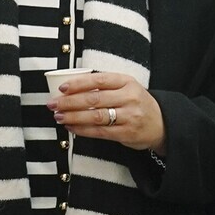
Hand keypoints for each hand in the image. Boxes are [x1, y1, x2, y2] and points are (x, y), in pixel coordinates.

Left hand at [51, 71, 166, 154]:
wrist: (161, 123)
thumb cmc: (136, 103)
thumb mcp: (126, 87)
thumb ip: (104, 86)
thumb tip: (71, 89)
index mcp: (127, 82)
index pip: (98, 80)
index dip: (78, 84)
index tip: (62, 88)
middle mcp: (129, 98)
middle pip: (94, 99)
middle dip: (69, 102)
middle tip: (53, 105)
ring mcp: (129, 116)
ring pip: (95, 116)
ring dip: (73, 117)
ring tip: (59, 117)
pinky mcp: (127, 133)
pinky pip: (100, 132)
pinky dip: (83, 130)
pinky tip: (72, 128)